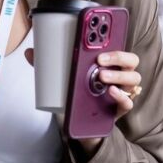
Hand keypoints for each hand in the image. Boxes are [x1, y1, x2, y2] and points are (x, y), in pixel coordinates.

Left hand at [25, 48, 143, 156]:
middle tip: (99, 60)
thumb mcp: (63, 79)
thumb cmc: (76, 95)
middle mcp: (119, 75)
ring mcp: (122, 92)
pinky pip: (128, 102)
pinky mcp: (120, 109)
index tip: (99, 38)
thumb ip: (48, 66)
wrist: (80, 123)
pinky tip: (111, 93)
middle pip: (131, 60)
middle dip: (118, 57)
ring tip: (102, 77)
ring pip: (133, 79)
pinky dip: (122, 97)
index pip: (119, 47)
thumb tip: (30, 52)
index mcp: (109, 64)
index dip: (113, 41)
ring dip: (119, 76)